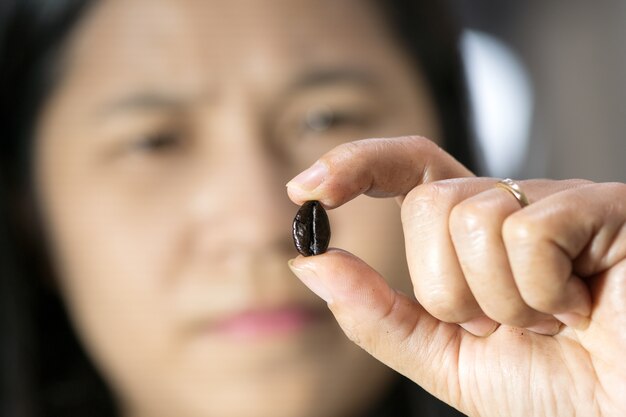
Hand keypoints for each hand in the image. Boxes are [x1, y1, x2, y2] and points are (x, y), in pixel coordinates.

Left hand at [286, 136, 625, 416]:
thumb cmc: (553, 392)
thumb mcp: (444, 358)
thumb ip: (377, 314)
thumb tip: (311, 264)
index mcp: (473, 236)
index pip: (408, 169)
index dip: (355, 166)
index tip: (305, 189)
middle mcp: (510, 208)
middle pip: (428, 204)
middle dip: (449, 287)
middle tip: (502, 325)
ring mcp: (556, 202)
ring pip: (471, 217)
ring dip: (499, 299)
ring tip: (546, 322)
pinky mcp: (602, 208)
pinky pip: (528, 231)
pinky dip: (543, 292)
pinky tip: (579, 308)